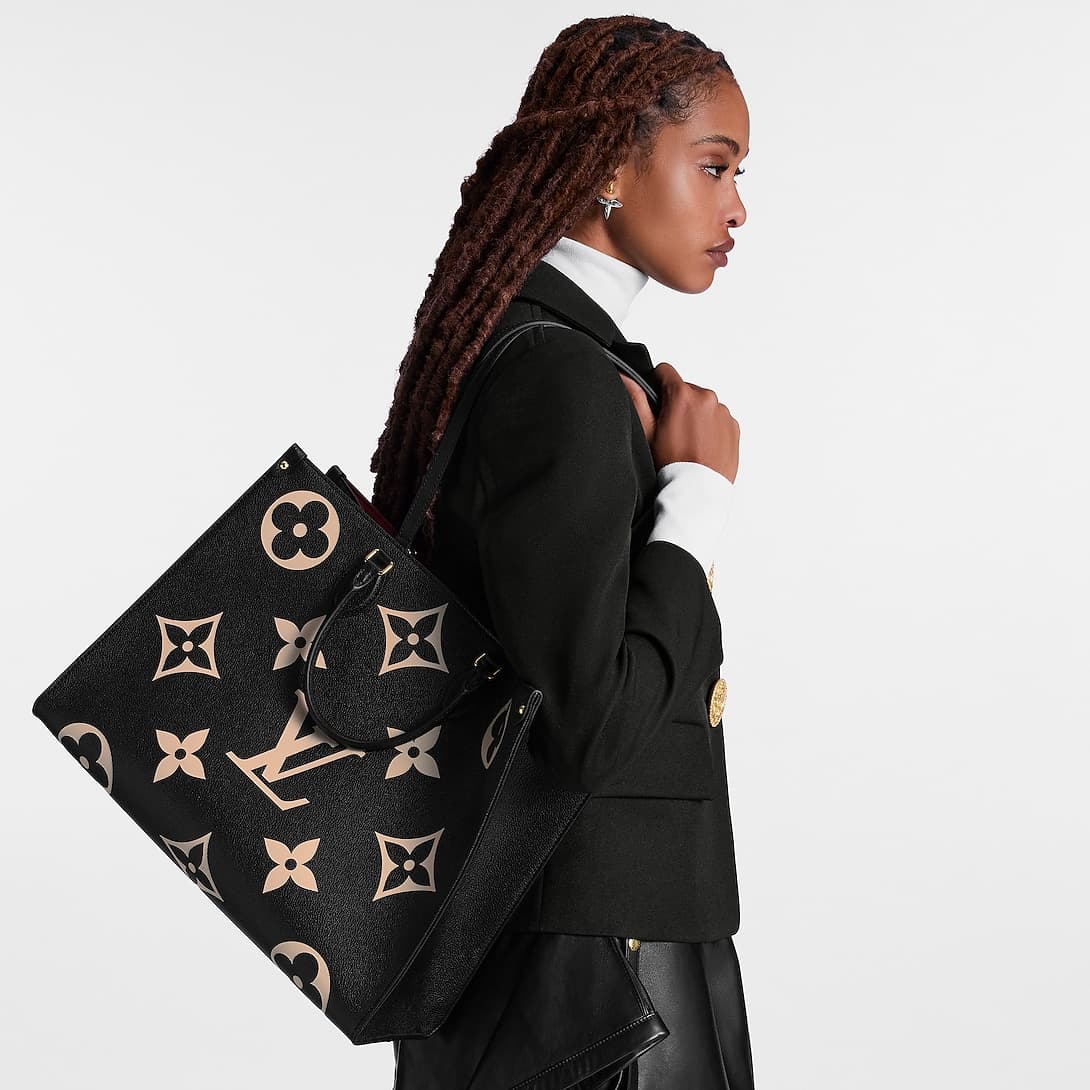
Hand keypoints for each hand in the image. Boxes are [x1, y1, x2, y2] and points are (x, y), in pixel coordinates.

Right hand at [619, 362, 738, 482]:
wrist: (698, 491)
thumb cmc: (672, 466)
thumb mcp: (647, 431)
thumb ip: (636, 399)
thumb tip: (626, 379)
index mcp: (683, 396)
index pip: (665, 371)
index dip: (656, 385)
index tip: (656, 403)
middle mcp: (707, 399)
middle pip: (685, 390)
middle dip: (677, 404)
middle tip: (670, 431)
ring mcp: (723, 412)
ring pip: (703, 404)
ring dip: (695, 415)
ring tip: (687, 441)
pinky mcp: (733, 426)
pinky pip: (718, 418)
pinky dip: (710, 427)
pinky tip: (701, 446)